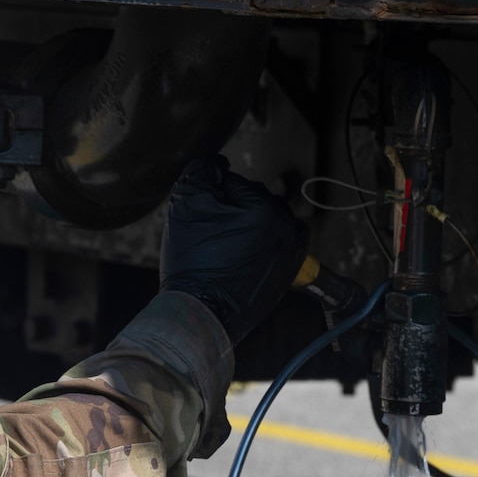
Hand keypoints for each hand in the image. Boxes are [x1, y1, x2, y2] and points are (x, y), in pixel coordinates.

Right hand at [160, 154, 307, 346]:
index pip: (233, 182)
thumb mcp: (185, 203)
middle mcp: (286, 225)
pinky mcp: (290, 270)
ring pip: (267, 220)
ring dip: (249, 226)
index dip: (210, 198)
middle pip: (253, 200)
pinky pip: (279, 243)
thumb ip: (201, 169)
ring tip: (226, 249)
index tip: (200, 221)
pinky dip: (264, 243)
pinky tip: (244, 256)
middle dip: (232, 210)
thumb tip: (218, 163)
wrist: (202, 312)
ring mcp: (292, 250)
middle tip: (211, 236)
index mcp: (264, 206)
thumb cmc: (194, 263)